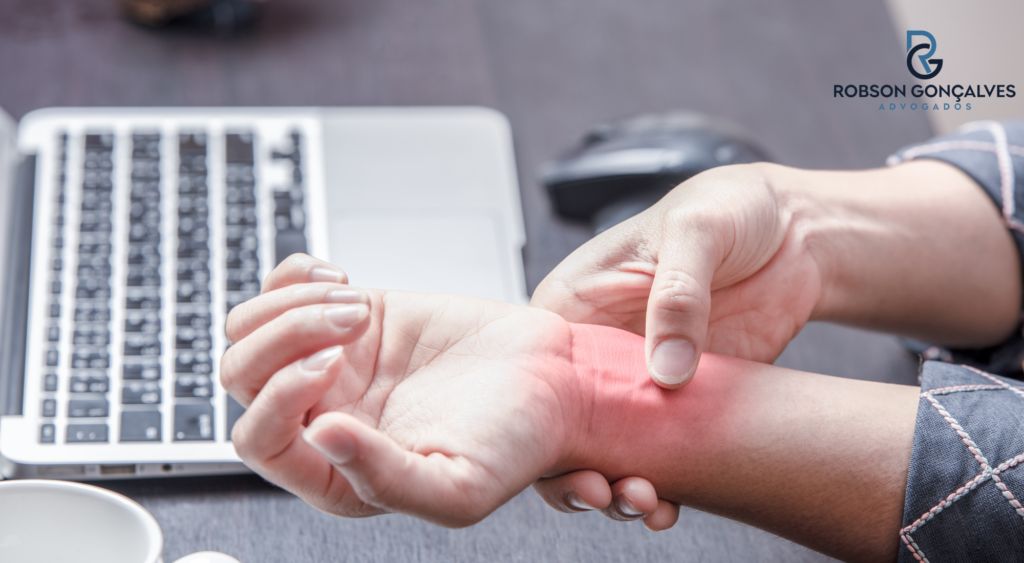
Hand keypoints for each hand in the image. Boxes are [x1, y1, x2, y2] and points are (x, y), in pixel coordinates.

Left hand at [221, 255, 582, 525]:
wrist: (554, 379)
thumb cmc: (515, 440)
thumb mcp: (460, 486)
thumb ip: (384, 478)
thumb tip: (319, 438)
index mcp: (339, 472)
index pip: (258, 441)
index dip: (278, 399)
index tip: (334, 366)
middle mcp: (325, 418)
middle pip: (241, 375)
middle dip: (284, 338)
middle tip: (350, 327)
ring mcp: (332, 364)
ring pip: (250, 328)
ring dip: (291, 304)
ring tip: (356, 304)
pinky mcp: (351, 317)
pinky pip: (282, 288)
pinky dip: (296, 274)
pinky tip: (342, 281)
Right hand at [531, 163, 819, 528]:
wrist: (797, 233)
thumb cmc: (729, 208)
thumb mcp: (698, 230)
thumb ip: (677, 294)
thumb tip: (665, 370)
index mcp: (577, 299)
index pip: (537, 368)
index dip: (542, 415)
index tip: (570, 449)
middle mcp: (599, 346)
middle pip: (565, 420)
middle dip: (580, 462)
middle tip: (610, 490)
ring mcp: (638, 379)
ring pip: (609, 446)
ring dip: (621, 481)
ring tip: (647, 502)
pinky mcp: (682, 401)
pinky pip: (662, 451)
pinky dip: (665, 481)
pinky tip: (672, 503)